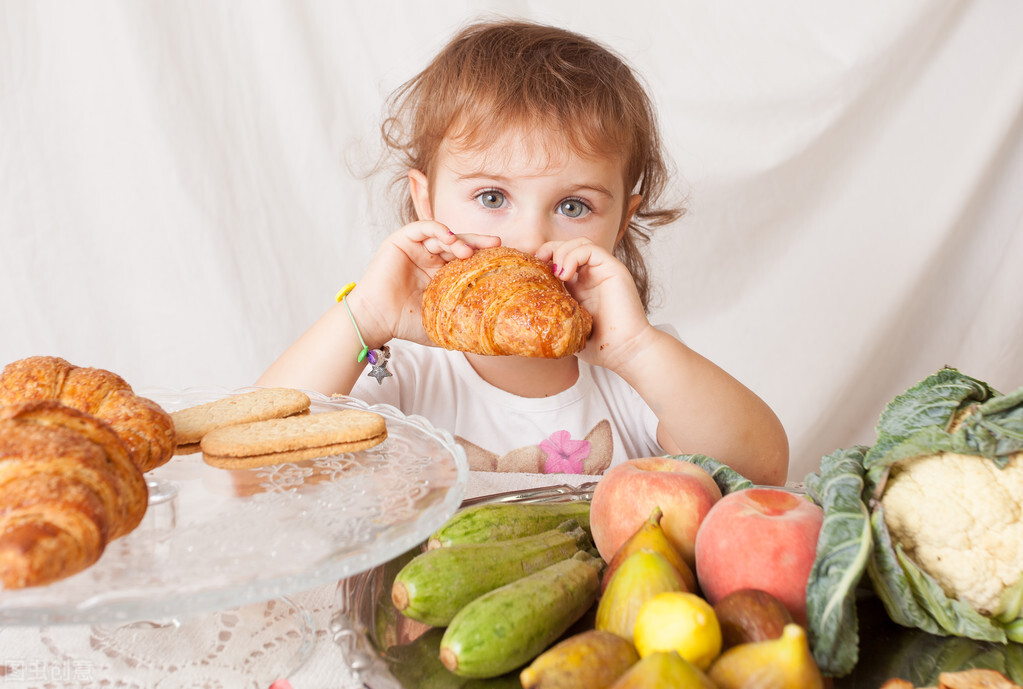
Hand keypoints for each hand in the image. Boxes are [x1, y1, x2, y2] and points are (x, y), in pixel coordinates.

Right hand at [351, 221, 500, 346]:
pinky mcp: (401, 241)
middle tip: (496, 243)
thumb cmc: (405, 324)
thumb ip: (462, 326)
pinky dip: (437, 229)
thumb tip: (492, 340)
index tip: (502, 258)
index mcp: (440, 275)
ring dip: (458, 240)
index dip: (483, 256)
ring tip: (467, 252)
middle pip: (459, 243)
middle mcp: (429, 259)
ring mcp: (416, 248)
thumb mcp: (441, 324)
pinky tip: (449, 238)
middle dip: (478, 242)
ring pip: (443, 235)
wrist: (377, 321)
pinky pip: (422, 228)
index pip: (466, 259)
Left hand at [535, 239, 652, 370]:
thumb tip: (528, 314)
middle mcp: (593, 275)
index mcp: (581, 286)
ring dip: (561, 252)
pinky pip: (591, 249)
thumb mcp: (567, 326)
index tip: (532, 271)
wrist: (626, 351)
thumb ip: (553, 314)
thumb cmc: (600, 345)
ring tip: (556, 274)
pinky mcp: (614, 269)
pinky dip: (573, 256)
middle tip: (539, 264)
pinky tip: (564, 275)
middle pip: (569, 245)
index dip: (545, 259)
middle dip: (550, 249)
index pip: (561, 258)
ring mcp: (604, 271)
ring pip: (579, 243)